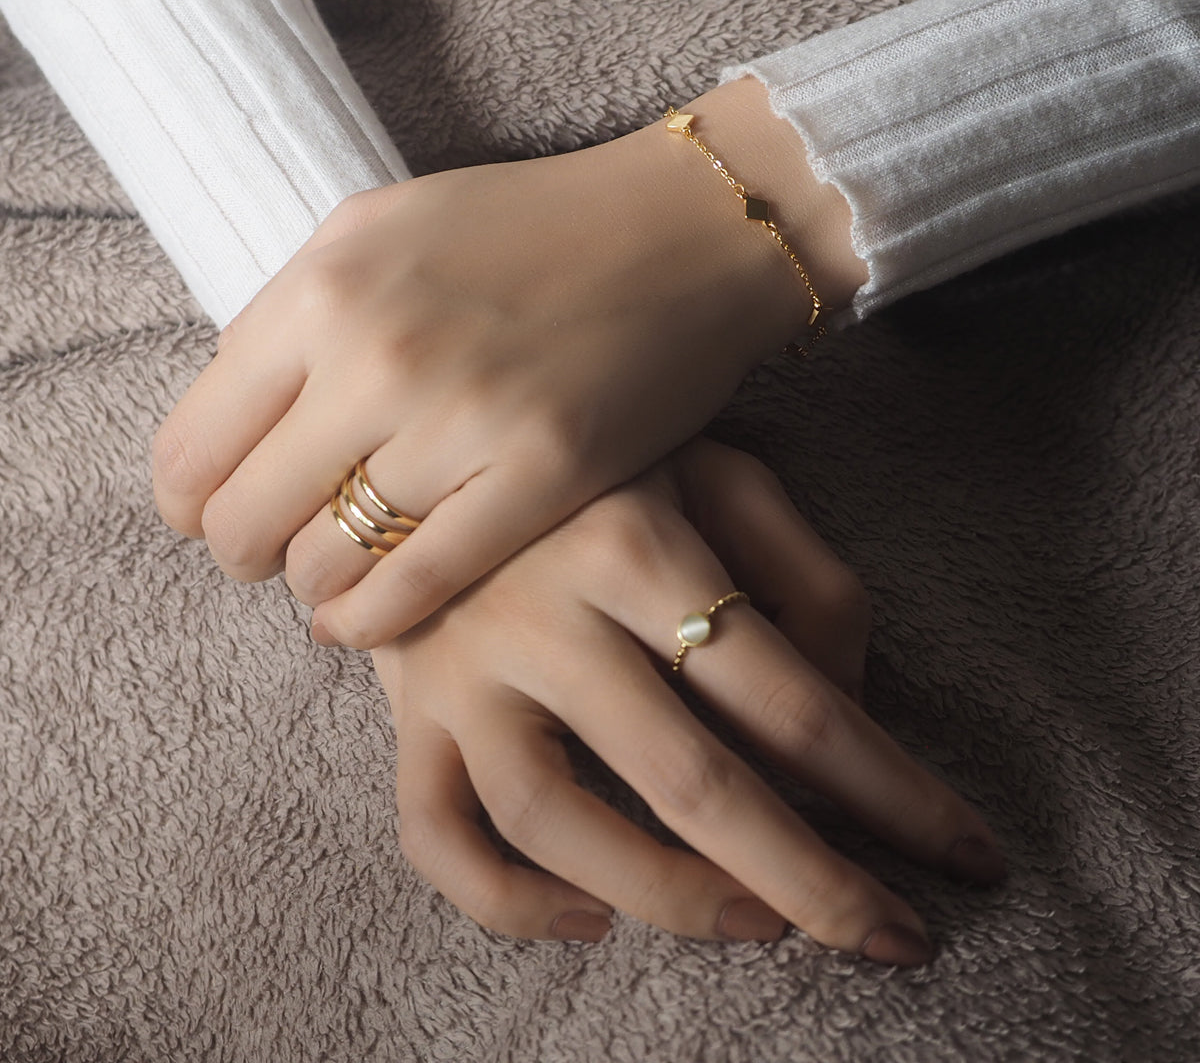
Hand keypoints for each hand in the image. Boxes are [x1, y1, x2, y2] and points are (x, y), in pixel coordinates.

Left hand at [152, 78, 864, 647]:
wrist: (682, 230)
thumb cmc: (529, 229)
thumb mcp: (381, 231)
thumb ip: (294, 320)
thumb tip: (234, 421)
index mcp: (324, 286)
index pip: (192, 442)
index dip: (191, 500)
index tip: (216, 513)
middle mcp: (380, 354)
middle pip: (244, 518)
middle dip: (244, 552)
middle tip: (274, 551)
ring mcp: (463, 419)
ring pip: (324, 564)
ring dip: (315, 585)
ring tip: (337, 573)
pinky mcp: (544, 476)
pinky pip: (416, 587)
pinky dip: (371, 621)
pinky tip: (363, 620)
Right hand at [370, 440, 1004, 961]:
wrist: (445, 446)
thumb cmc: (604, 465)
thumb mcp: (722, 473)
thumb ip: (808, 574)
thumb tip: (850, 700)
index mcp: (639, 547)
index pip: (791, 698)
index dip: (893, 791)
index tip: (967, 856)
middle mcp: (547, 615)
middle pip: (692, 779)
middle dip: (812, 881)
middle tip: (896, 940)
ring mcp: (466, 671)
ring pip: (556, 821)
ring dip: (671, 900)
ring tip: (760, 926)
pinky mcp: (412, 710)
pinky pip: (435, 830)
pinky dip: (506, 900)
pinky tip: (590, 918)